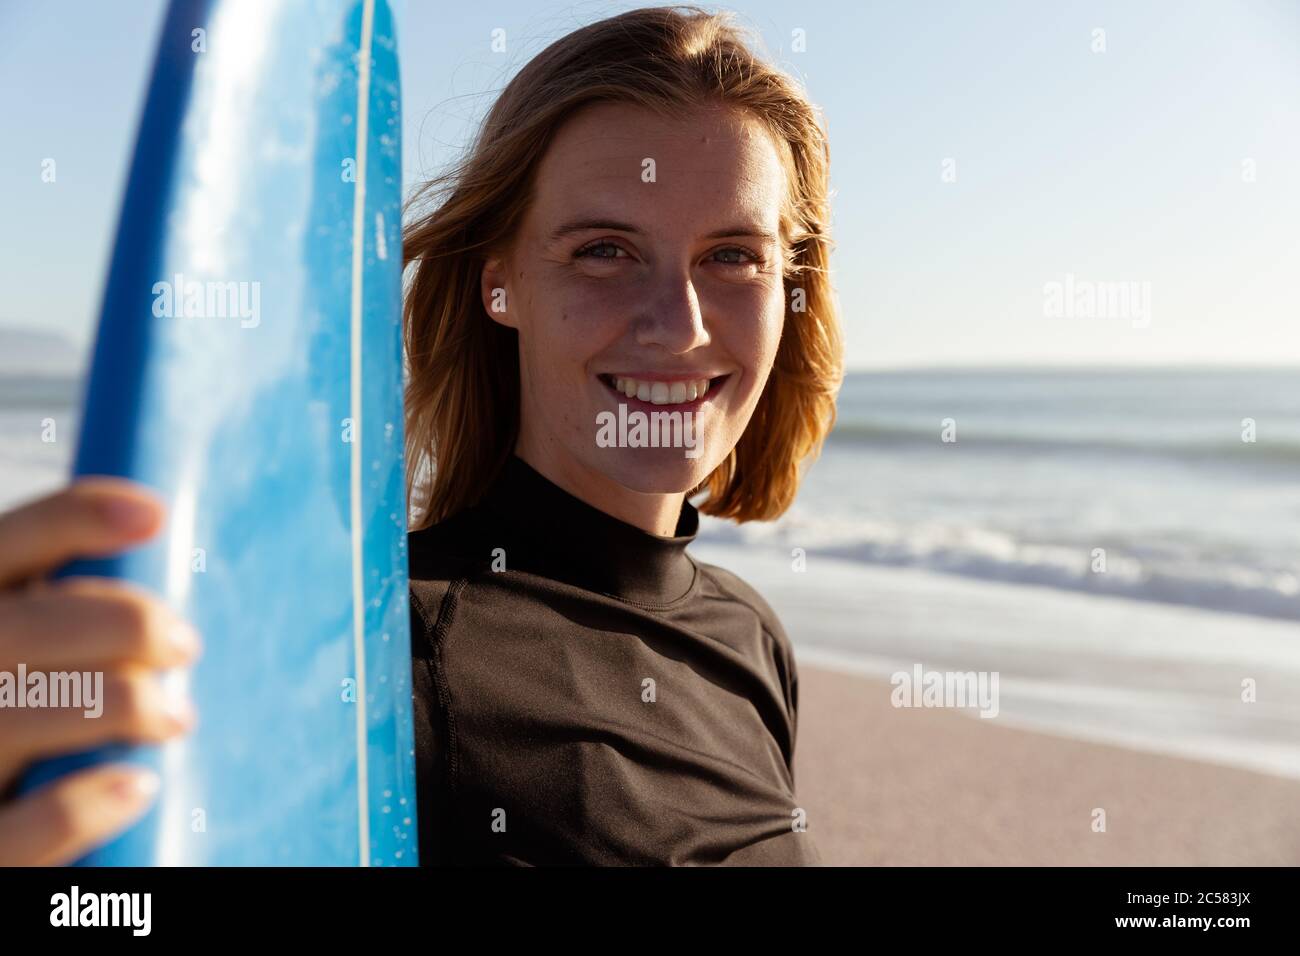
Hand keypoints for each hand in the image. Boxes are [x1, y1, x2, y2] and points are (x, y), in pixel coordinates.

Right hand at [0, 478, 200, 864]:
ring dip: (122, 706)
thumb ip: (67, 619)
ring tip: (176, 716)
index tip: (153, 513)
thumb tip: (164, 551)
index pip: (3, 546)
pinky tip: (139, 786)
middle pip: (23, 627)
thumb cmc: (26, 719)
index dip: (72, 518)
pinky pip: (19, 831)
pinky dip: (84, 804)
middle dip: (121, 623)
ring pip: (19, 714)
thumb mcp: (32, 652)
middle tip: (185, 644)